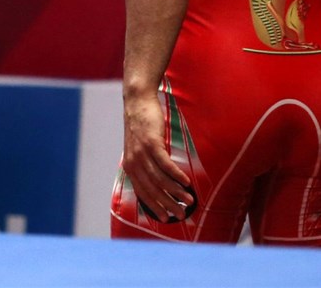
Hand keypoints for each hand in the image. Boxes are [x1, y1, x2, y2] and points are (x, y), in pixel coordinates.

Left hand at [122, 92, 192, 221]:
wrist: (137, 103)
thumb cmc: (143, 124)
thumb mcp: (141, 147)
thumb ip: (148, 162)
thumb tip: (160, 175)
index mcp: (131, 167)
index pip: (143, 193)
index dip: (155, 207)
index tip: (167, 218)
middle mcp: (134, 164)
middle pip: (152, 191)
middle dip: (168, 204)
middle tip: (181, 215)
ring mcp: (142, 155)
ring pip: (160, 180)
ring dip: (176, 192)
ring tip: (189, 199)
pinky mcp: (151, 144)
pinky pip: (165, 164)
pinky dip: (176, 175)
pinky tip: (186, 182)